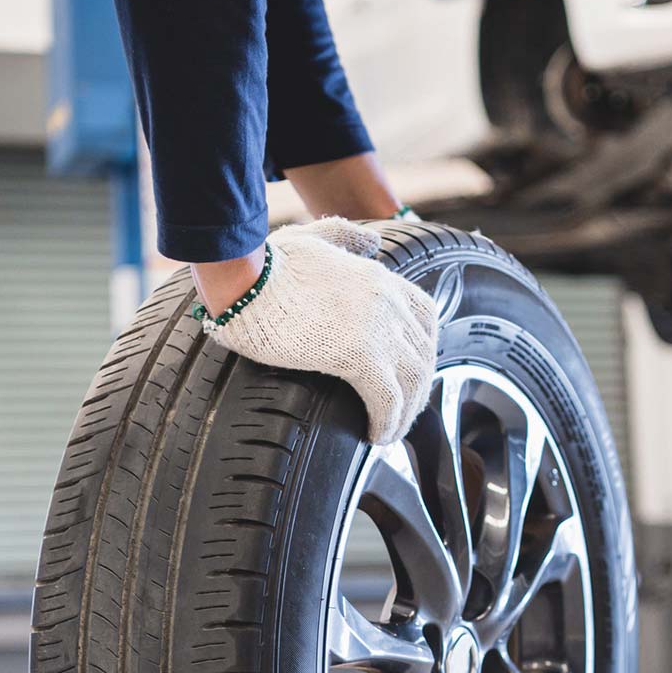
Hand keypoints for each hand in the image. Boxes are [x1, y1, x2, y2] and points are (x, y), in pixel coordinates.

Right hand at [192, 218, 436, 444]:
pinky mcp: (361, 356)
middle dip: (417, 389)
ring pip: (413, 383)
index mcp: (381, 277)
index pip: (425, 317)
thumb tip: (372, 241)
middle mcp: (389, 302)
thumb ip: (345, 235)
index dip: (421, 349)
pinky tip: (375, 436)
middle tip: (401, 414)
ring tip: (388, 434)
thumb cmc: (267, 262)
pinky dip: (388, 423)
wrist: (246, 280)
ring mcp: (379, 329)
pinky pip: (389, 401)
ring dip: (404, 414)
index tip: (409, 373)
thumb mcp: (313, 237)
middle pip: (423, 354)